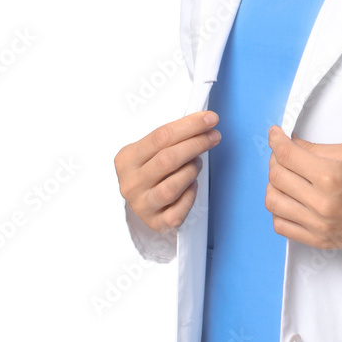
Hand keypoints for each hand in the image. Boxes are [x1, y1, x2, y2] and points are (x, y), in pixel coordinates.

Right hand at [115, 111, 220, 232]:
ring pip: (172, 187)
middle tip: (214, 136)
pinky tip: (192, 185)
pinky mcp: (155, 223)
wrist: (142, 200)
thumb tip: (206, 122)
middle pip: (168, 159)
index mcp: (126, 159)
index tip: (211, 119)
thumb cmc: (152, 168)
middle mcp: (130, 183)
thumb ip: (172, 136)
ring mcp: (141, 206)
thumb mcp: (152, 149)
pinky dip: (190, 196)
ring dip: (191, 171)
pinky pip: (178, 211)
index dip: (190, 126)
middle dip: (196, 144)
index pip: (161, 136)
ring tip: (197, 163)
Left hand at [265, 125, 341, 250]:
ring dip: (274, 184)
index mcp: (331, 176)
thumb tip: (291, 143)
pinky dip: (278, 209)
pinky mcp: (319, 241)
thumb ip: (317, 149)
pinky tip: (289, 198)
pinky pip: (282, 225)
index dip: (276, 140)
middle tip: (283, 152)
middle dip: (275, 159)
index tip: (274, 134)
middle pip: (277, 176)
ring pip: (273, 201)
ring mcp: (319, 226)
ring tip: (286, 176)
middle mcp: (322, 203)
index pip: (287, 155)